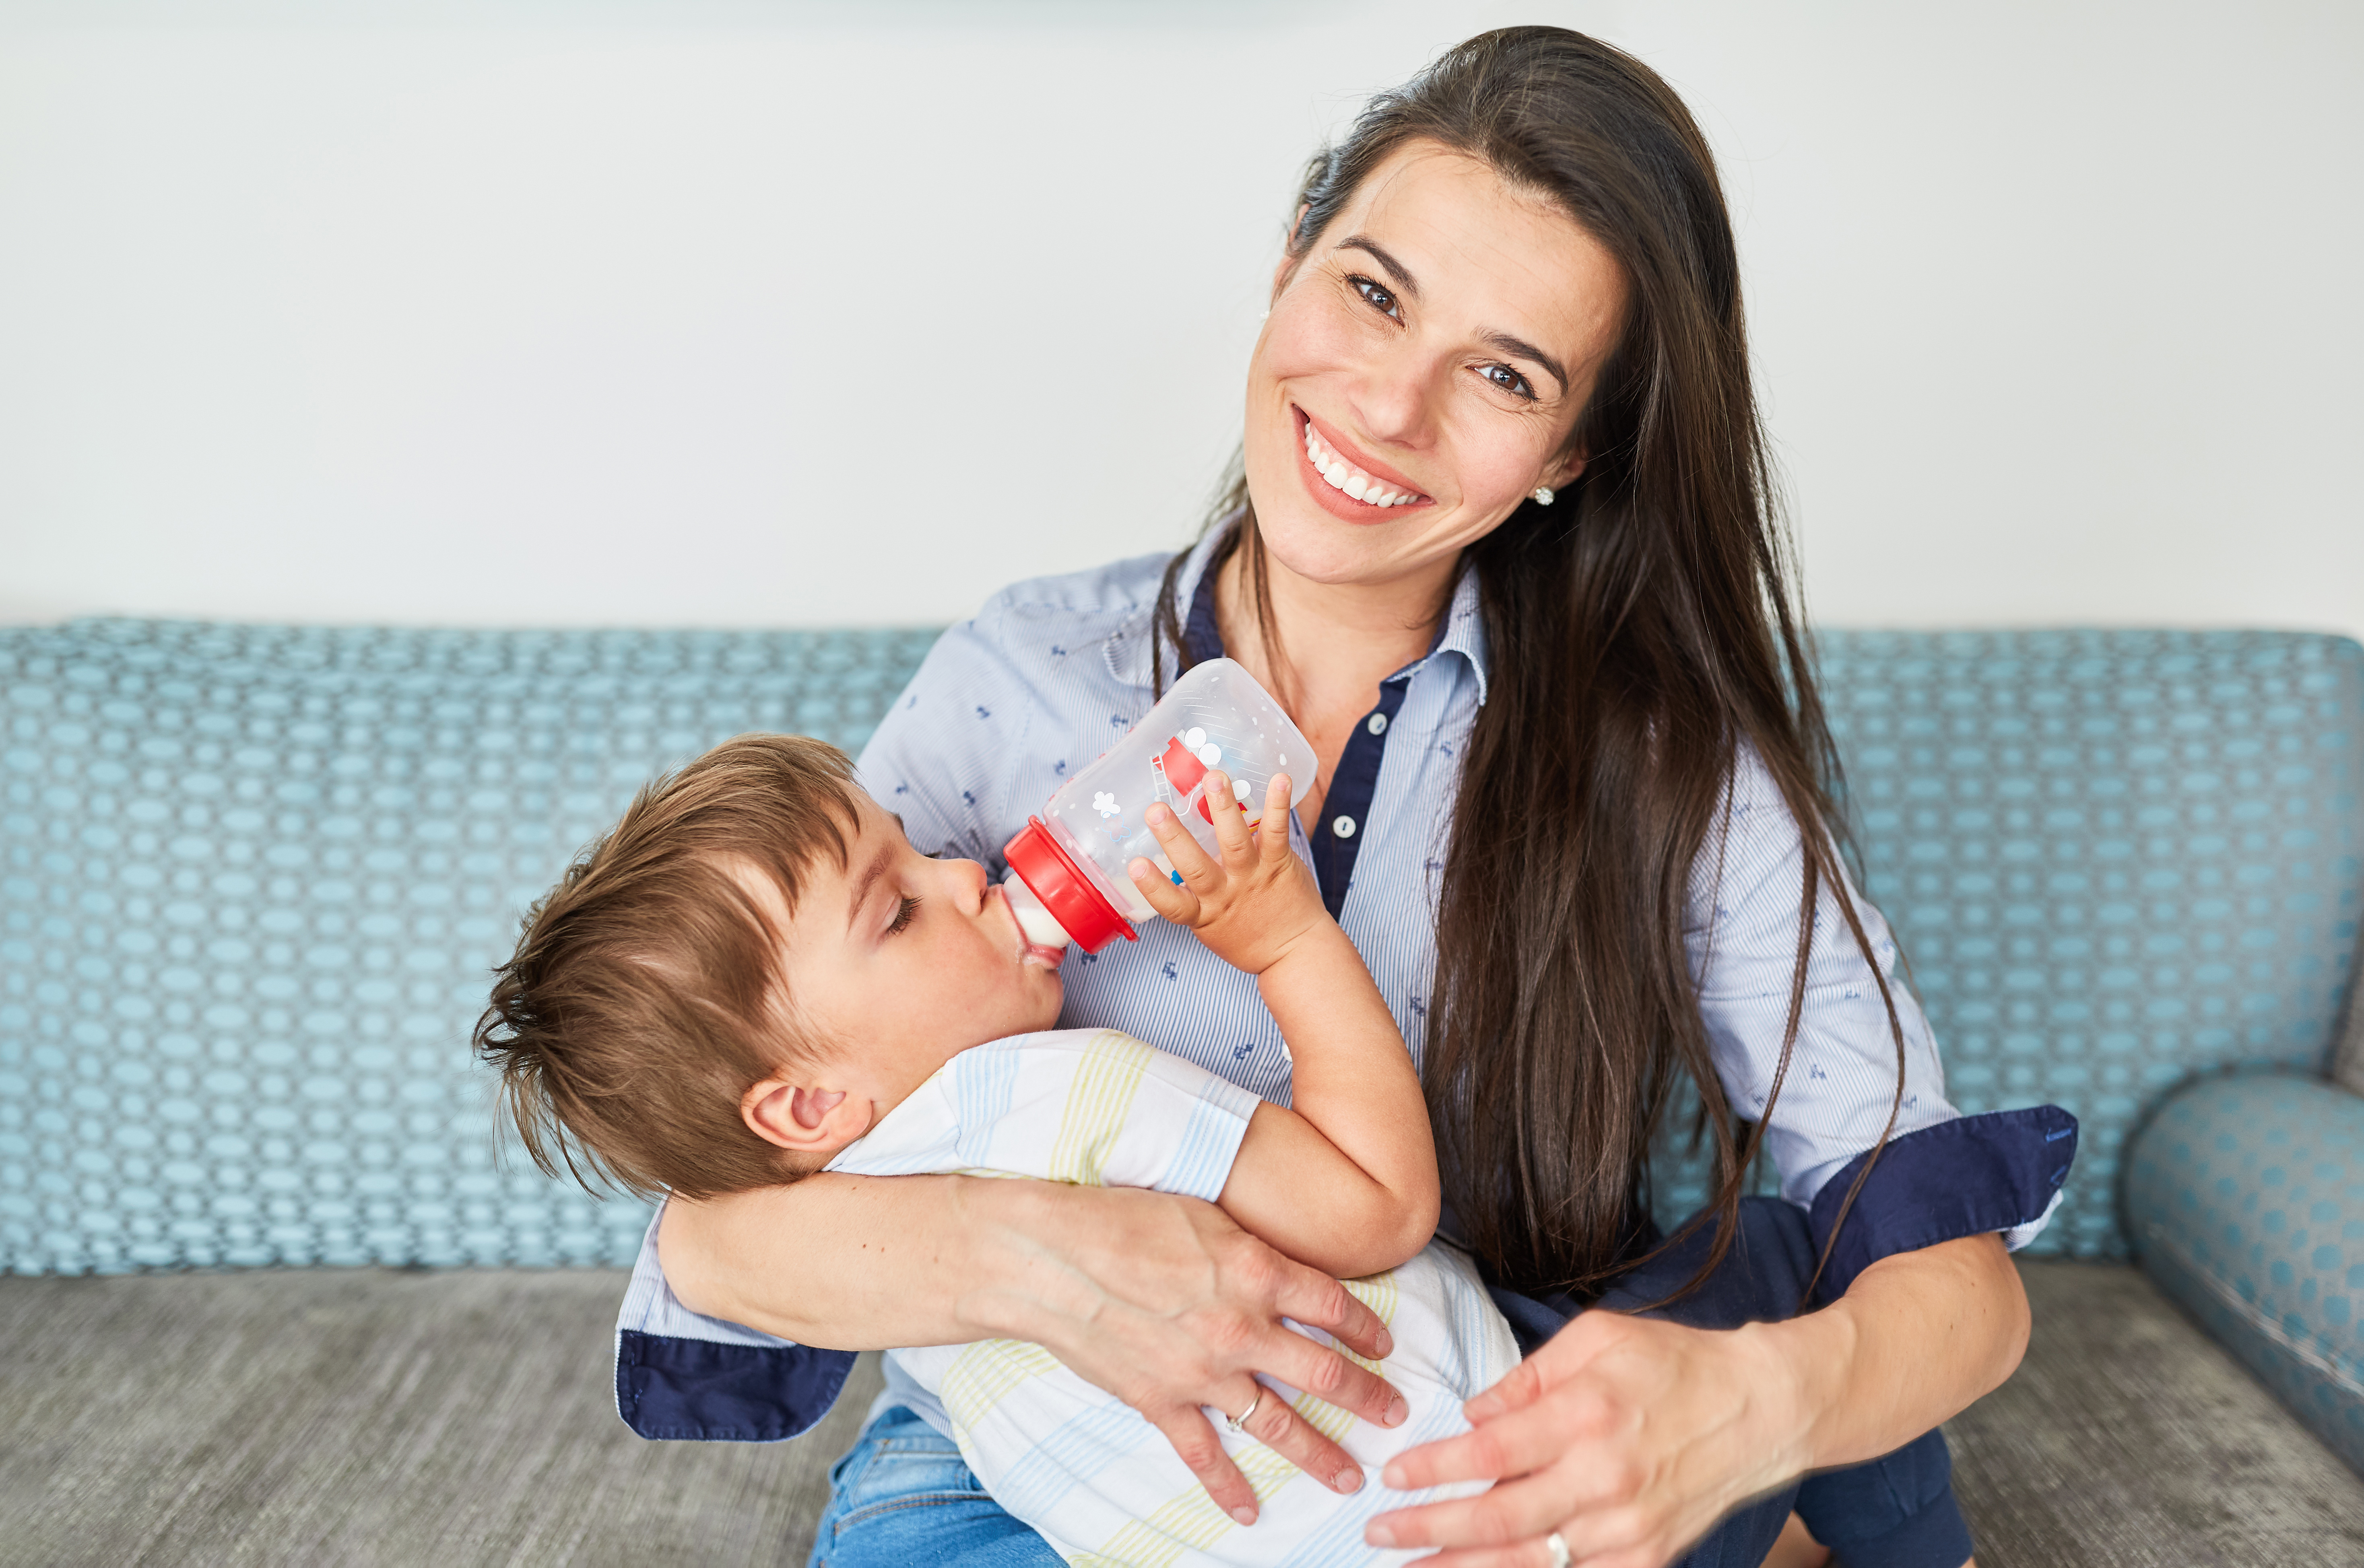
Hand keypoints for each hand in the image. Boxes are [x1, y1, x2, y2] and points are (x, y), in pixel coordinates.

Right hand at [977, 1183, 1411, 1524]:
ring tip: (1350, 1475)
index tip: (1386, 1346)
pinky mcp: (1161, 1402)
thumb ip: (1249, 1248)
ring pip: (1279, 1424)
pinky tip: (1249, 1513)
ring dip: (1320, 1453)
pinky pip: (1205, 1455)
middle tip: (1395, 1414)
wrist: (1051, 1256)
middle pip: (1325, 1372)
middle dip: (1368, 1399)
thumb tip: (1280, 1267)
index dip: (1369, 1330)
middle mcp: (1243, 1327)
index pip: (1336, 1307)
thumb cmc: (1121, 1218)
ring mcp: (1203, 1372)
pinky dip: (1228, 1488)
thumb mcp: (1203, 1212)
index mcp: (1258, 1271)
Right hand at [1128, 770, 1324, 974]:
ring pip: (1235, 843)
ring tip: (1213, 778)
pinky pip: (1277, 833)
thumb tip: (1169, 853)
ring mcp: (1253, 877)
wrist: (1295, 950)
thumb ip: (1191, 893)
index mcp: (1202, 913)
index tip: (1135, 864)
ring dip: (1223, 808)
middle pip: (1197, 867)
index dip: (1152, 885)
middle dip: (1175, 837)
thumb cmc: (1247, 935)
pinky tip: (1279, 780)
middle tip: (1155, 810)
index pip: (1171, 904)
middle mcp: (1225, 895)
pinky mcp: (1279, 864)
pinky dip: (1278, 805)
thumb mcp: (1210, 924)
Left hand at [1362, 1311, 1807, 1565]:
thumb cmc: (1676, 1364)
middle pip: (1498, 1518)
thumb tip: (1473, 1413)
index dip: (1434, 1470)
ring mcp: (1627, 1526)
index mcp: (1585, 1416)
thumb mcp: (1598, 1338)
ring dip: (1465, 1566)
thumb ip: (1528, 1377)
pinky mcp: (1647, 1556)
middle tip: (1378, 1535)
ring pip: (1530, 1559)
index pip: (1489, 1453)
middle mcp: (1603, 1478)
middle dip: (1430, 1530)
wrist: (1764, 1409)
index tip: (1392, 1477)